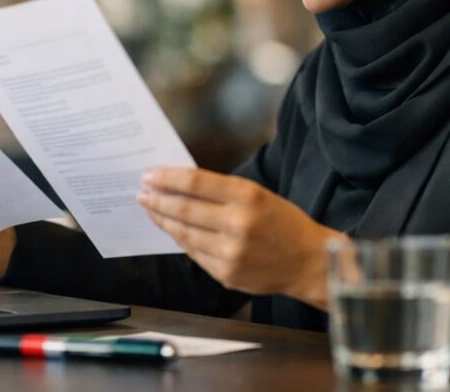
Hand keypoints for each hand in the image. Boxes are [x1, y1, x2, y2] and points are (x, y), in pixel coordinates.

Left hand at [137, 167, 345, 309]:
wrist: (307, 262)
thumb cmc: (282, 222)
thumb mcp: (258, 194)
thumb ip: (222, 190)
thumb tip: (180, 184)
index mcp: (247, 196)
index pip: (195, 183)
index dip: (167, 178)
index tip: (149, 175)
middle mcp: (237, 224)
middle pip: (184, 209)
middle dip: (157, 199)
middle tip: (142, 192)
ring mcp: (230, 252)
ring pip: (184, 233)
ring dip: (162, 220)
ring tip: (150, 209)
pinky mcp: (226, 274)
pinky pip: (194, 253)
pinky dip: (179, 239)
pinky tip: (171, 229)